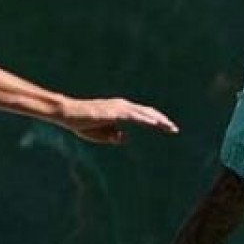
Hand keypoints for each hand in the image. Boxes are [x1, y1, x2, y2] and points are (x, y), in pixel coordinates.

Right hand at [56, 96, 177, 145]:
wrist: (68, 114)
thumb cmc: (82, 123)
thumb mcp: (100, 134)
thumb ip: (113, 136)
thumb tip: (125, 137)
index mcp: (120, 110)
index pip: (142, 114)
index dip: (156, 121)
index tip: (168, 128)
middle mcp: (122, 105)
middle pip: (148, 112)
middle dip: (162, 120)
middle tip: (175, 129)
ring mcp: (119, 107)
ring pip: (144, 113)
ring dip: (158, 120)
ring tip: (170, 127)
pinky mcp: (115, 111)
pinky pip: (135, 116)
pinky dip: (147, 119)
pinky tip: (156, 124)